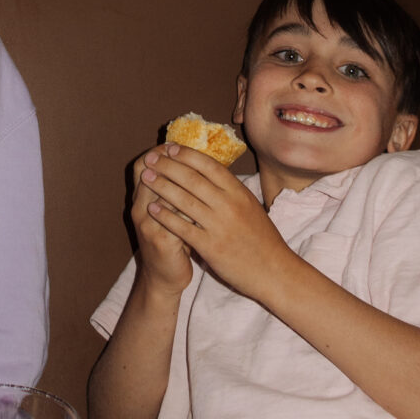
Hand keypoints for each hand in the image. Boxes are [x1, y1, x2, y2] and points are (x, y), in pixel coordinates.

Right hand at [129, 149, 193, 294]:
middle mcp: (140, 210)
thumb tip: (191, 161)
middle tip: (189, 153)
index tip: (177, 144)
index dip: (158, 153)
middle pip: (150, 175)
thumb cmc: (172, 242)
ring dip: (182, 182)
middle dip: (171, 162)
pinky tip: (206, 201)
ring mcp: (149, 226)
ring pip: (164, 194)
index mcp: (141, 200)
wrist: (165, 278)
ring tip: (201, 171)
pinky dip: (191, 208)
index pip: (141, 166)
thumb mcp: (168, 213)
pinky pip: (176, 218)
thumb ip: (174, 190)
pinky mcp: (162, 242)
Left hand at [141, 145, 293, 303]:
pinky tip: (151, 209)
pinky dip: (165, 216)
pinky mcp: (211, 247)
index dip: (186, 154)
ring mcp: (219, 225)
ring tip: (145, 177)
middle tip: (150, 158)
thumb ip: (230, 190)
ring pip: (184, 200)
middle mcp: (229, 204)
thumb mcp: (250, 206)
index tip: (169, 147)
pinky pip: (183, 227)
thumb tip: (208, 170)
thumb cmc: (262, 238)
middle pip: (192, 179)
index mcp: (239, 192)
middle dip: (167, 166)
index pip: (209, 165)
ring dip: (161, 186)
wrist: (273, 271)